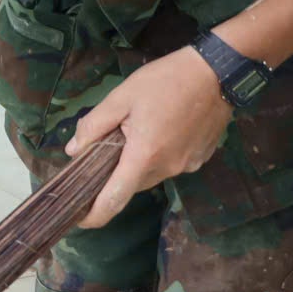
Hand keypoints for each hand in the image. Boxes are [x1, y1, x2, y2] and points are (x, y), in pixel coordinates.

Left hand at [66, 47, 232, 227]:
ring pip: (150, 175)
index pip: (115, 199)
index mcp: (145, 155)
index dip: (95, 214)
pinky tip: (161, 131)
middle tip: (105, 149)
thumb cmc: (166, 81)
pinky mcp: (200, 159)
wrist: (219, 71)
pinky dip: (159, 156)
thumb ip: (94, 125)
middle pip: (131, 184)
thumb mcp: (122, 96)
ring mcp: (188, 166)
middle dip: (115, 174)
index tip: (79, 219)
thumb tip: (73, 150)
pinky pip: (171, 166)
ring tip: (135, 133)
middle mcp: (168, 168)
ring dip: (138, 163)